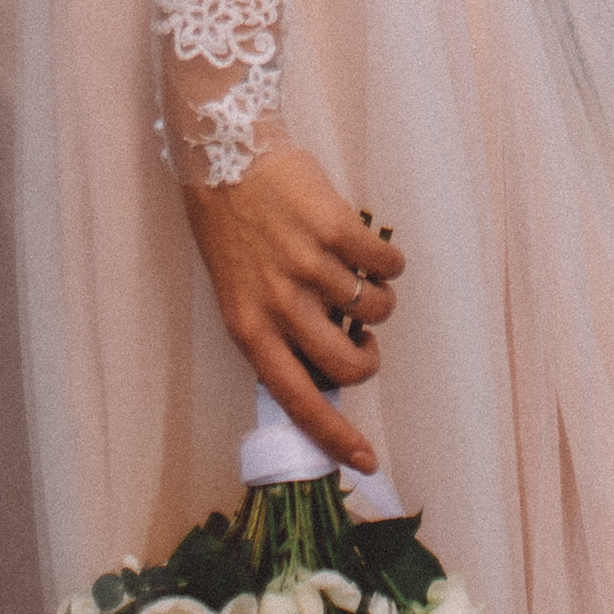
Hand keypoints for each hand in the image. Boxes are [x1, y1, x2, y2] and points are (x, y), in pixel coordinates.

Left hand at [179, 146, 404, 474]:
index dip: (336, 437)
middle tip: (364, 340)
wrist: (224, 153)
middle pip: (349, 365)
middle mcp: (280, 305)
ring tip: (361, 279)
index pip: (298, 401)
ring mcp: (308, 266)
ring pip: (375, 311)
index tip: (366, 460)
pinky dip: (390, 264)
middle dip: (368, 359)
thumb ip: (275, 331)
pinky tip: (374, 252)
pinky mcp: (334, 228)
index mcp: (250, 330)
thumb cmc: (231, 229)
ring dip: (379, 302)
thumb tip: (325, 366)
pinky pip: (385, 265)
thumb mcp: (239, 293)